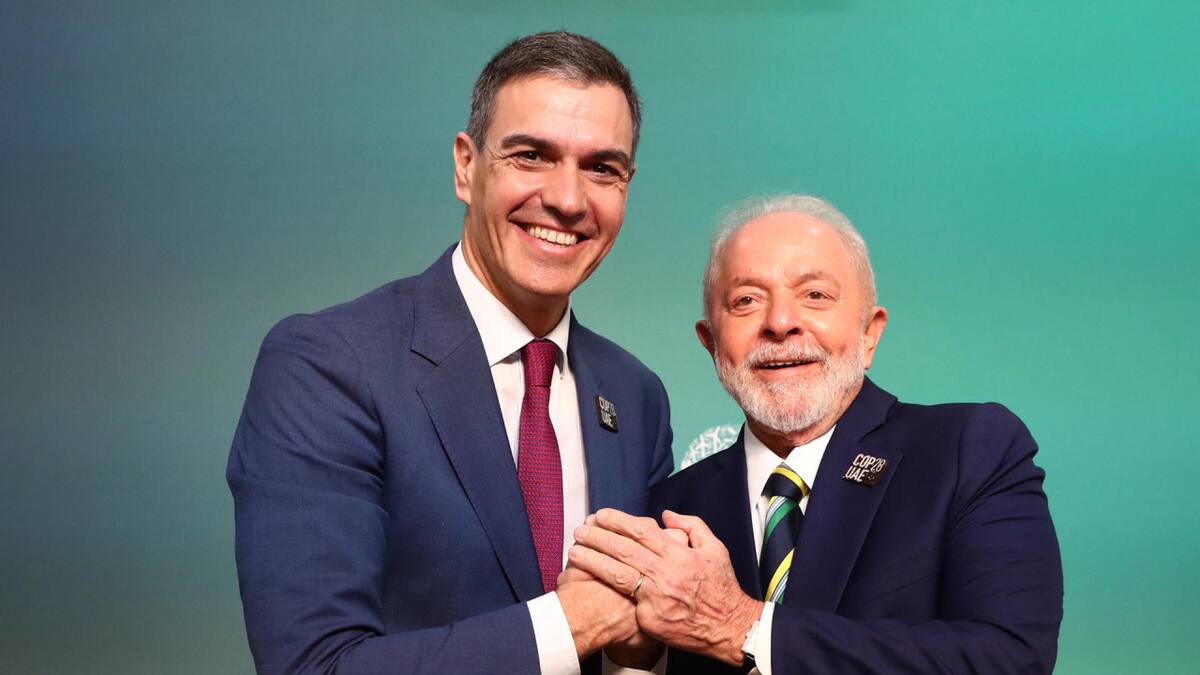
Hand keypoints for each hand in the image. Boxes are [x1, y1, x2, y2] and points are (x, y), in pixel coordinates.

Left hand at [569, 508, 762, 665]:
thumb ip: (692, 526)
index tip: (600, 515)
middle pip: (623, 549)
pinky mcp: (650, 619)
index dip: (618, 521)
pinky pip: (625, 602)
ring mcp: (656, 597)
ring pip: (617, 574)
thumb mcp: (715, 549)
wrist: (729, 628)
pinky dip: (604, 591)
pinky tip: (587, 584)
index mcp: (679, 554)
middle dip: (598, 537)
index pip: (641, 530)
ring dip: (592, 561)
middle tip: (580, 530)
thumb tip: (666, 515)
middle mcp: (665, 574)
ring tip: (575, 551)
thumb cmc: (722, 588)